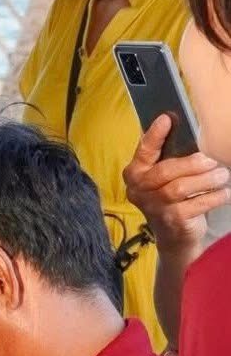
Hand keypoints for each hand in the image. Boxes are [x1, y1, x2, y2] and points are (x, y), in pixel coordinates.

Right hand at [123, 115, 229, 254]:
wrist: (175, 237)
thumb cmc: (172, 199)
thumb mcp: (165, 178)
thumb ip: (168, 158)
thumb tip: (190, 134)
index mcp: (135, 174)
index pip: (143, 151)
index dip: (154, 135)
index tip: (167, 118)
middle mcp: (139, 190)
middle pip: (166, 171)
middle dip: (194, 163)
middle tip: (214, 160)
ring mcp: (154, 207)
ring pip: (182, 187)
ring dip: (208, 179)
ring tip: (223, 176)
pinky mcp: (173, 220)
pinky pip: (198, 203)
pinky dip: (216, 196)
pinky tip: (224, 193)